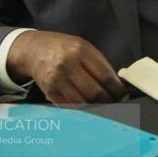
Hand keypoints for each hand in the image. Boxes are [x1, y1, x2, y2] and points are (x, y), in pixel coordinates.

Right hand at [7, 31, 127, 103]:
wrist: (34, 50)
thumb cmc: (63, 48)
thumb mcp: (84, 47)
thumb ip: (99, 64)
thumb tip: (116, 85)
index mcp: (80, 51)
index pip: (105, 75)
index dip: (117, 89)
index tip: (123, 95)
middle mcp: (67, 65)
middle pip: (94, 92)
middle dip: (109, 101)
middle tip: (116, 102)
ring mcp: (56, 80)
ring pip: (83, 102)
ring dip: (97, 107)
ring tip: (104, 106)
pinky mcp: (49, 92)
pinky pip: (70, 106)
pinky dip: (82, 109)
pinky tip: (89, 106)